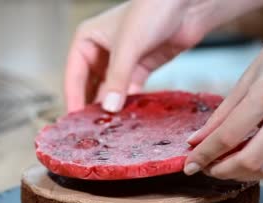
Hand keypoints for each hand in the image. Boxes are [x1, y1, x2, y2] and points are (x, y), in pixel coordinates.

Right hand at [64, 0, 262, 112]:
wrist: (188, 3)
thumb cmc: (151, 10)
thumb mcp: (128, 46)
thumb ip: (117, 79)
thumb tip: (108, 108)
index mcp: (87, 40)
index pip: (73, 75)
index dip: (73, 99)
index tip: (74, 121)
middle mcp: (101, 50)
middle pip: (89, 85)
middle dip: (91, 106)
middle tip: (89, 130)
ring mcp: (121, 60)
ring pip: (109, 90)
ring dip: (110, 107)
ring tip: (107, 129)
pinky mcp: (141, 67)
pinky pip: (129, 90)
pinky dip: (128, 103)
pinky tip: (126, 119)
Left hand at [185, 3, 262, 180]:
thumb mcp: (248, 75)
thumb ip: (222, 112)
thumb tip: (197, 139)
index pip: (228, 137)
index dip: (204, 155)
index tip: (189, 165)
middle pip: (250, 162)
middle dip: (221, 171)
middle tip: (205, 167)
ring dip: (241, 173)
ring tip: (223, 163)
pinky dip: (260, 160)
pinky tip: (246, 151)